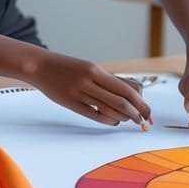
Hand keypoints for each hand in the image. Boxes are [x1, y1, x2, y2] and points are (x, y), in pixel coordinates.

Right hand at [25, 51, 151, 126]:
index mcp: (96, 70)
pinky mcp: (70, 103)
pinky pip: (94, 115)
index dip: (141, 102)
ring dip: (123, 117)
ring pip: (108, 109)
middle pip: (121, 100)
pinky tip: (113, 121)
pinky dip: (108, 120)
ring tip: (129, 120)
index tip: (148, 112)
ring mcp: (79, 92)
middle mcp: (89, 80)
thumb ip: (108, 80)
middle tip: (144, 122)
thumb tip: (133, 92)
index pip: (126, 88)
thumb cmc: (68, 67)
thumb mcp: (89, 68)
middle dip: (137, 113)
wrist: (40, 66)